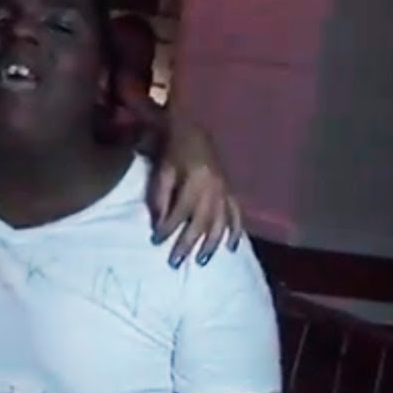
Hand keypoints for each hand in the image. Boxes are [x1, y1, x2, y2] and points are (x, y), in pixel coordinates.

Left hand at [147, 118, 242, 267]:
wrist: (194, 129)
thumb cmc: (174, 149)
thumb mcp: (163, 169)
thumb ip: (161, 197)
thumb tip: (159, 224)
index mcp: (196, 181)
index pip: (180, 212)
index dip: (167, 228)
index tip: (155, 241)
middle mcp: (214, 188)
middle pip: (201, 222)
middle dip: (187, 243)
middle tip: (175, 263)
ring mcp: (226, 190)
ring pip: (220, 222)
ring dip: (211, 244)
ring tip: (202, 260)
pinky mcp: (231, 190)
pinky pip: (236, 214)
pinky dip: (235, 231)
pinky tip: (232, 247)